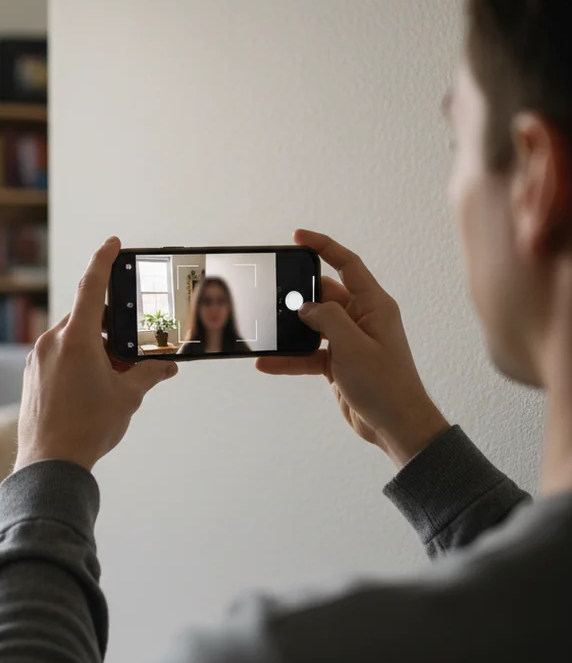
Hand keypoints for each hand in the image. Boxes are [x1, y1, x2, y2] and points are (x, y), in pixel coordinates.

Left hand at [15, 237, 177, 471]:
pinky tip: (92, 386)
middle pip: (87, 317)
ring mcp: (38, 358)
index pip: (92, 286)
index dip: (104, 261)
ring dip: (96, 347)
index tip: (112, 244)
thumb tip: (167, 366)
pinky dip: (79, 360)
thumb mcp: (127, 397)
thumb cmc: (86, 429)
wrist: (49, 463)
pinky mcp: (32, 374)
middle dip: (111, 327)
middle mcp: (52, 342)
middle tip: (132, 347)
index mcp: (77, 339)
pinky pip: (59, 355)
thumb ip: (149, 374)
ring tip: (114, 375)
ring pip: (73, 338)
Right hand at [256, 230, 449, 468]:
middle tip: (273, 293)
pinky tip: (267, 363)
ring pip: (313, 326)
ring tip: (266, 330)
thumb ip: (327, 318)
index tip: (298, 238)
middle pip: (324, 295)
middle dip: (299, 296)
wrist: (395, 425)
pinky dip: (289, 358)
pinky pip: (308, 353)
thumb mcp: (353, 346)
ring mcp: (350, 341)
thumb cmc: (386, 385)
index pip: (347, 265)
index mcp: (374, 306)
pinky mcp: (339, 363)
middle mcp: (362, 319)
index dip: (323, 247)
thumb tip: (305, 306)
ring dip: (291, 331)